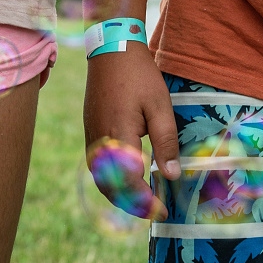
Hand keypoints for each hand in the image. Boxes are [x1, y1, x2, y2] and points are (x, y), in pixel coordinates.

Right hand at [82, 44, 180, 221]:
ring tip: (144, 200)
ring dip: (121, 196)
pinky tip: (129, 180)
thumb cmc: (139, 77)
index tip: (163, 210)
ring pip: (102, 180)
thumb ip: (166, 143)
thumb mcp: (160, 107)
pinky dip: (112, 182)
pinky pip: (98, 168)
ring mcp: (92, 138)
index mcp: (118, 137)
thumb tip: (172, 176)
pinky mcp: (90, 133)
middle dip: (132, 205)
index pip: (129, 183)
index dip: (146, 202)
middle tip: (155, 211)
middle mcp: (100, 143)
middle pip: (111, 188)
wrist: (111, 51)